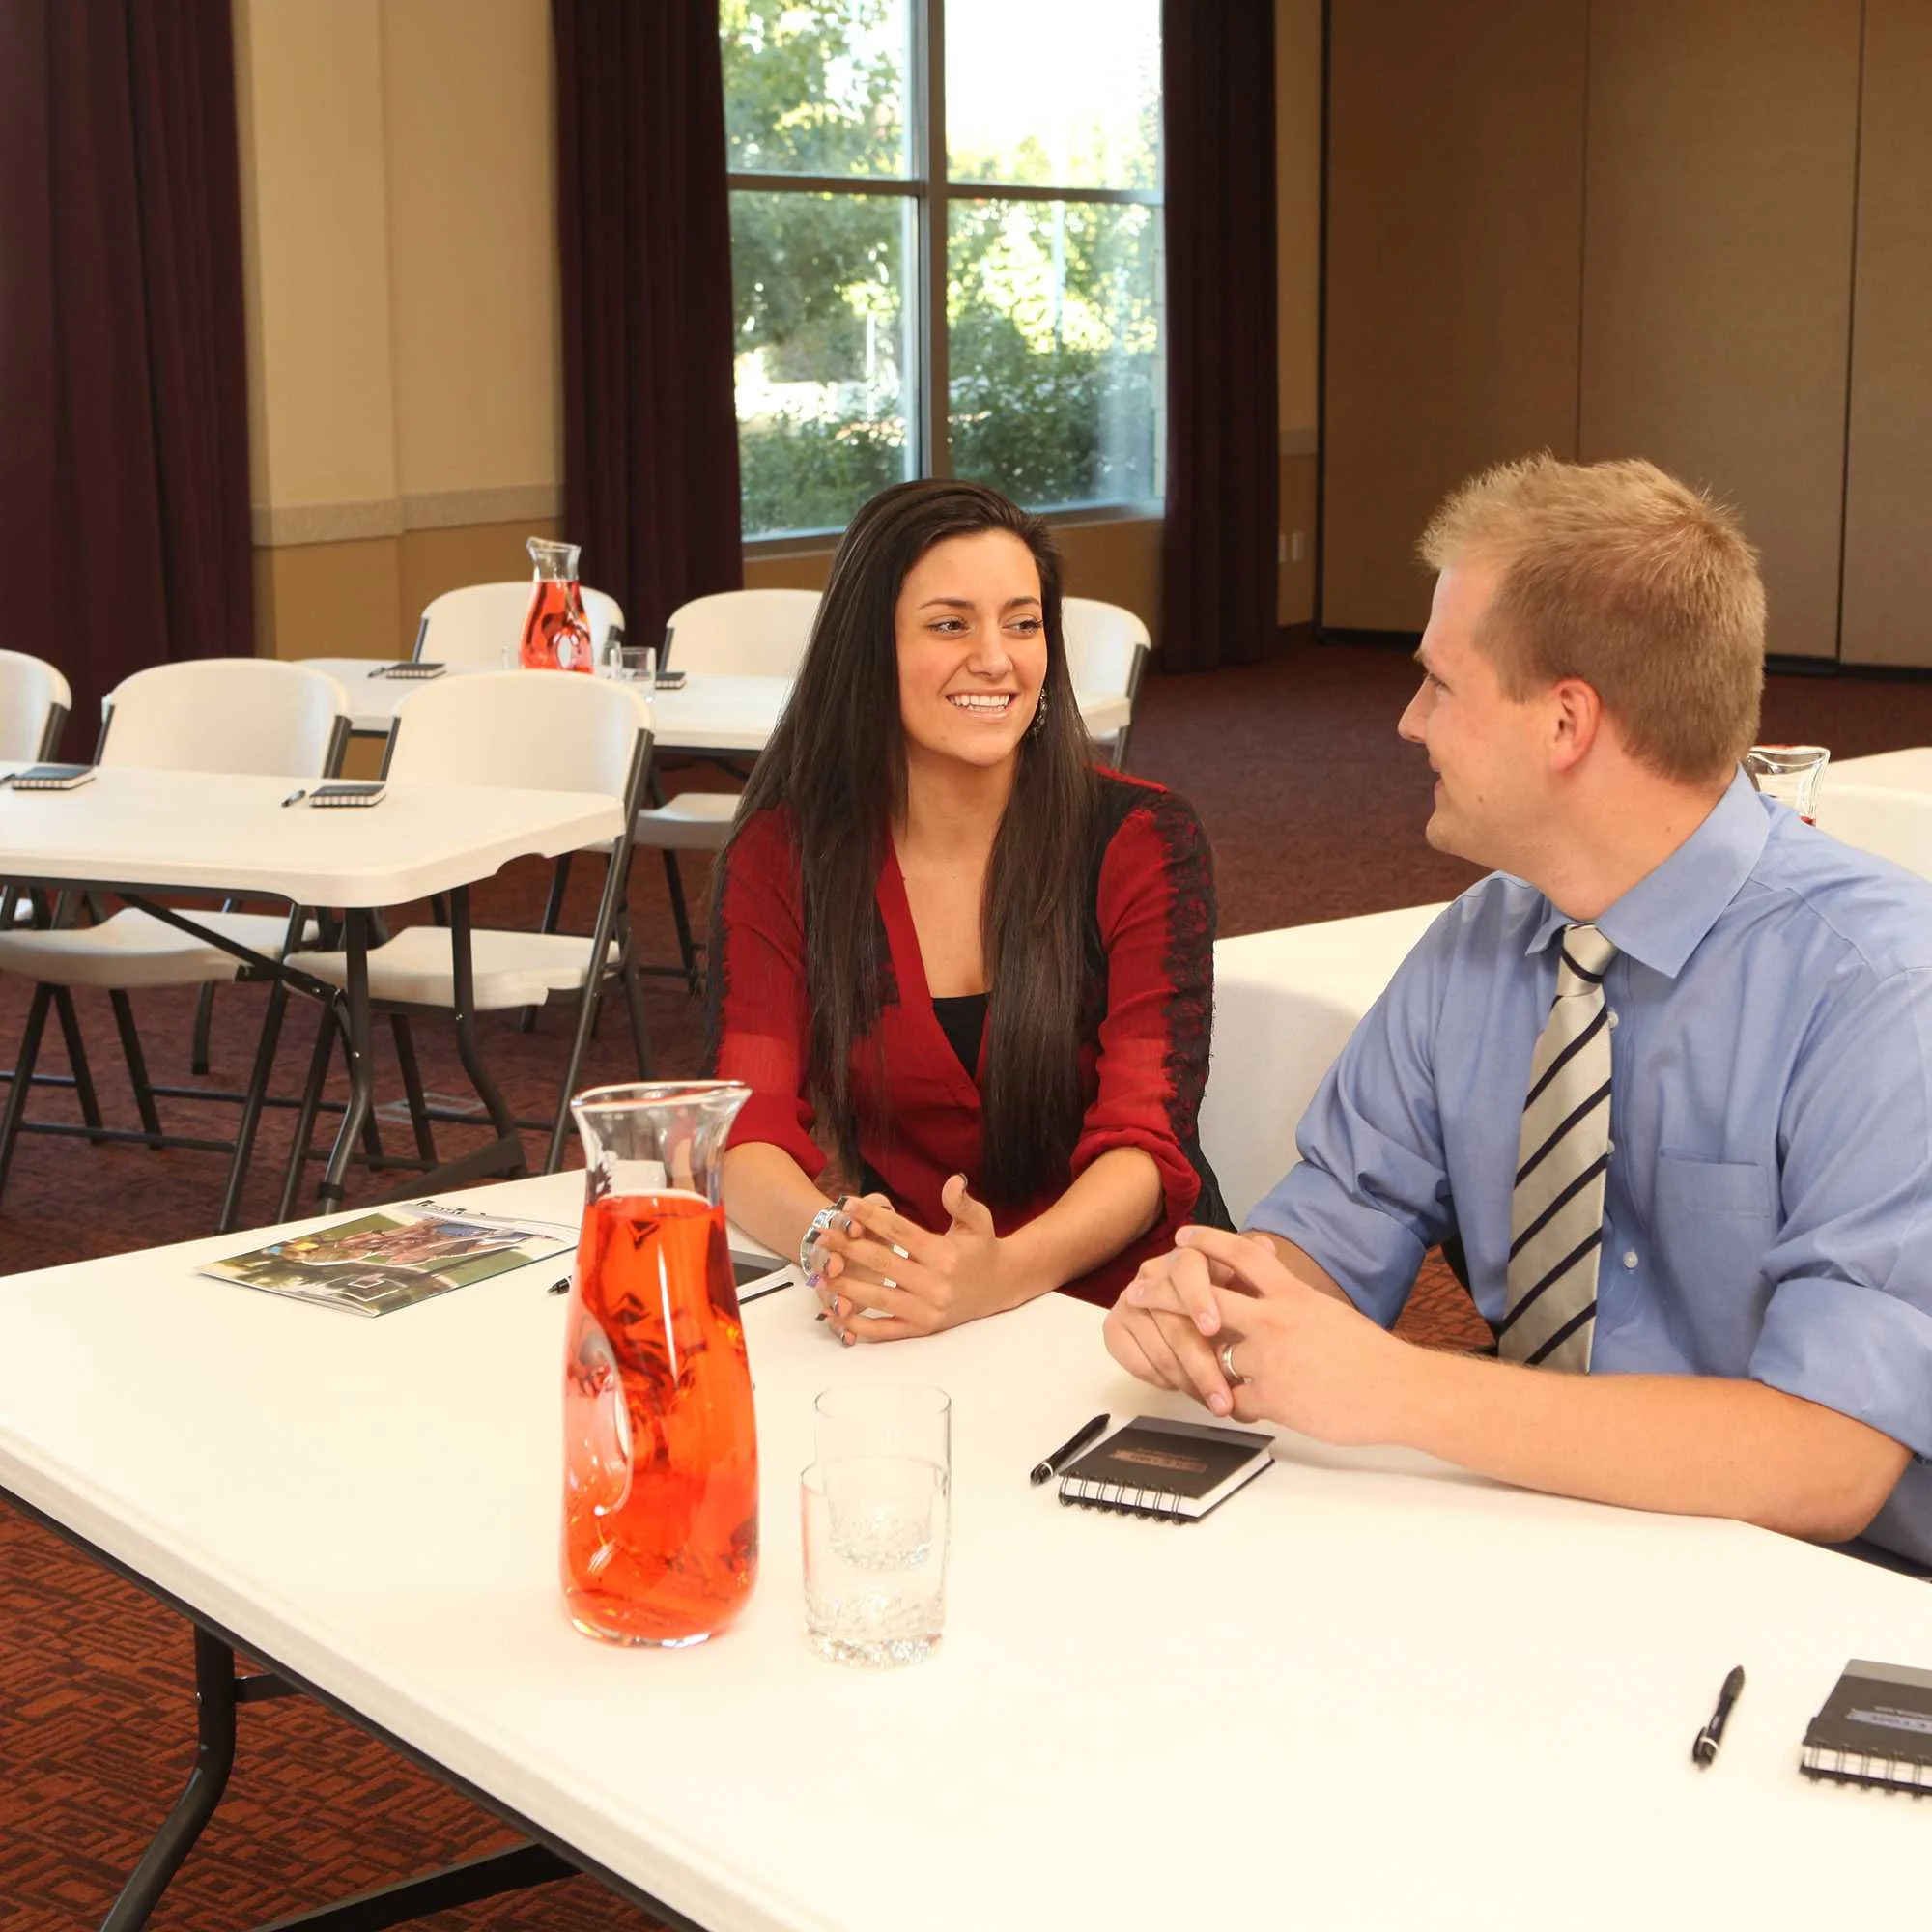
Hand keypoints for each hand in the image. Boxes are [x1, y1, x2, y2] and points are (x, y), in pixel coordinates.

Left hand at [816, 1174, 1016, 1341]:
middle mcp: (935, 1284)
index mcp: (945, 1255)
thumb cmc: (982, 1250)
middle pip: (882, 1263)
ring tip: (819, 1272)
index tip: (845, 1204)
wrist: (1000, 1287)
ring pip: (878, 1297)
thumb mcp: (979, 1221)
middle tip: (821, 1235)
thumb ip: (962, 1203)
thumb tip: (953, 1181)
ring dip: (845, 1285)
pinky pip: (885, 1330)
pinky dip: (859, 1325)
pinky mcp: (922, 1328)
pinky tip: (835, 1313)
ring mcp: (927, 1310)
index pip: (900, 1232)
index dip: (871, 1217)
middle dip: (848, 1247)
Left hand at [1104, 1225, 1412, 1442]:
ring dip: (1202, 1364)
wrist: (1399, 1391)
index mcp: (1292, 1295)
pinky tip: (1232, 1407)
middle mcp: (1275, 1321)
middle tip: (1139, 1293)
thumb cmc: (1372, 1354)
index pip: (1242, 1255)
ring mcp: (1270, 1360)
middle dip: (1165, 1295)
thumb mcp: (1328, 1310)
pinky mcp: (1272, 1398)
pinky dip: (1230, 1404)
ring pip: (1214, 1357)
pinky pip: (1233, 1401)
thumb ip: (1292, 1297)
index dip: (1207, 1241)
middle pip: (1204, 1298)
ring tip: (1187, 1367)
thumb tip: (1271, 1277)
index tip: (1182, 1238)